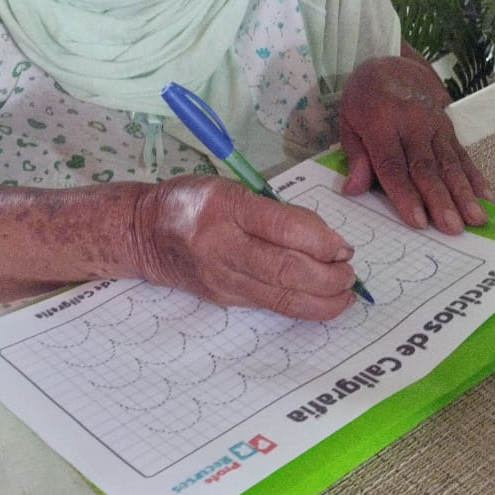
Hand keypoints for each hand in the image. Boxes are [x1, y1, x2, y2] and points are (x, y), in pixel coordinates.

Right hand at [132, 176, 357, 319]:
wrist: (143, 234)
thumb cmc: (192, 202)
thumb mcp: (231, 189)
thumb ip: (274, 211)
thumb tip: (323, 238)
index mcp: (227, 208)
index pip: (283, 229)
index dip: (322, 241)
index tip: (344, 247)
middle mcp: (223, 246)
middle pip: (286, 269)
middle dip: (329, 276)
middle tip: (350, 274)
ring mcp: (222, 278)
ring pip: (282, 297)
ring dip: (323, 300)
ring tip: (346, 293)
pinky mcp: (224, 299)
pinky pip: (270, 305)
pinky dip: (303, 306)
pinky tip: (323, 302)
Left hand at [339, 55, 490, 234]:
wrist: (394, 59)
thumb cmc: (365, 95)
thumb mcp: (348, 120)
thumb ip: (355, 156)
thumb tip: (353, 190)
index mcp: (381, 123)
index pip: (393, 165)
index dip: (405, 195)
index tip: (418, 221)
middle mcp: (412, 124)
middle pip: (426, 168)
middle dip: (441, 200)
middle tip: (453, 229)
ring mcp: (434, 124)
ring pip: (449, 163)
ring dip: (463, 193)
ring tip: (475, 219)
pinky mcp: (449, 125)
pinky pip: (462, 152)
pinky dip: (474, 175)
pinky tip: (485, 196)